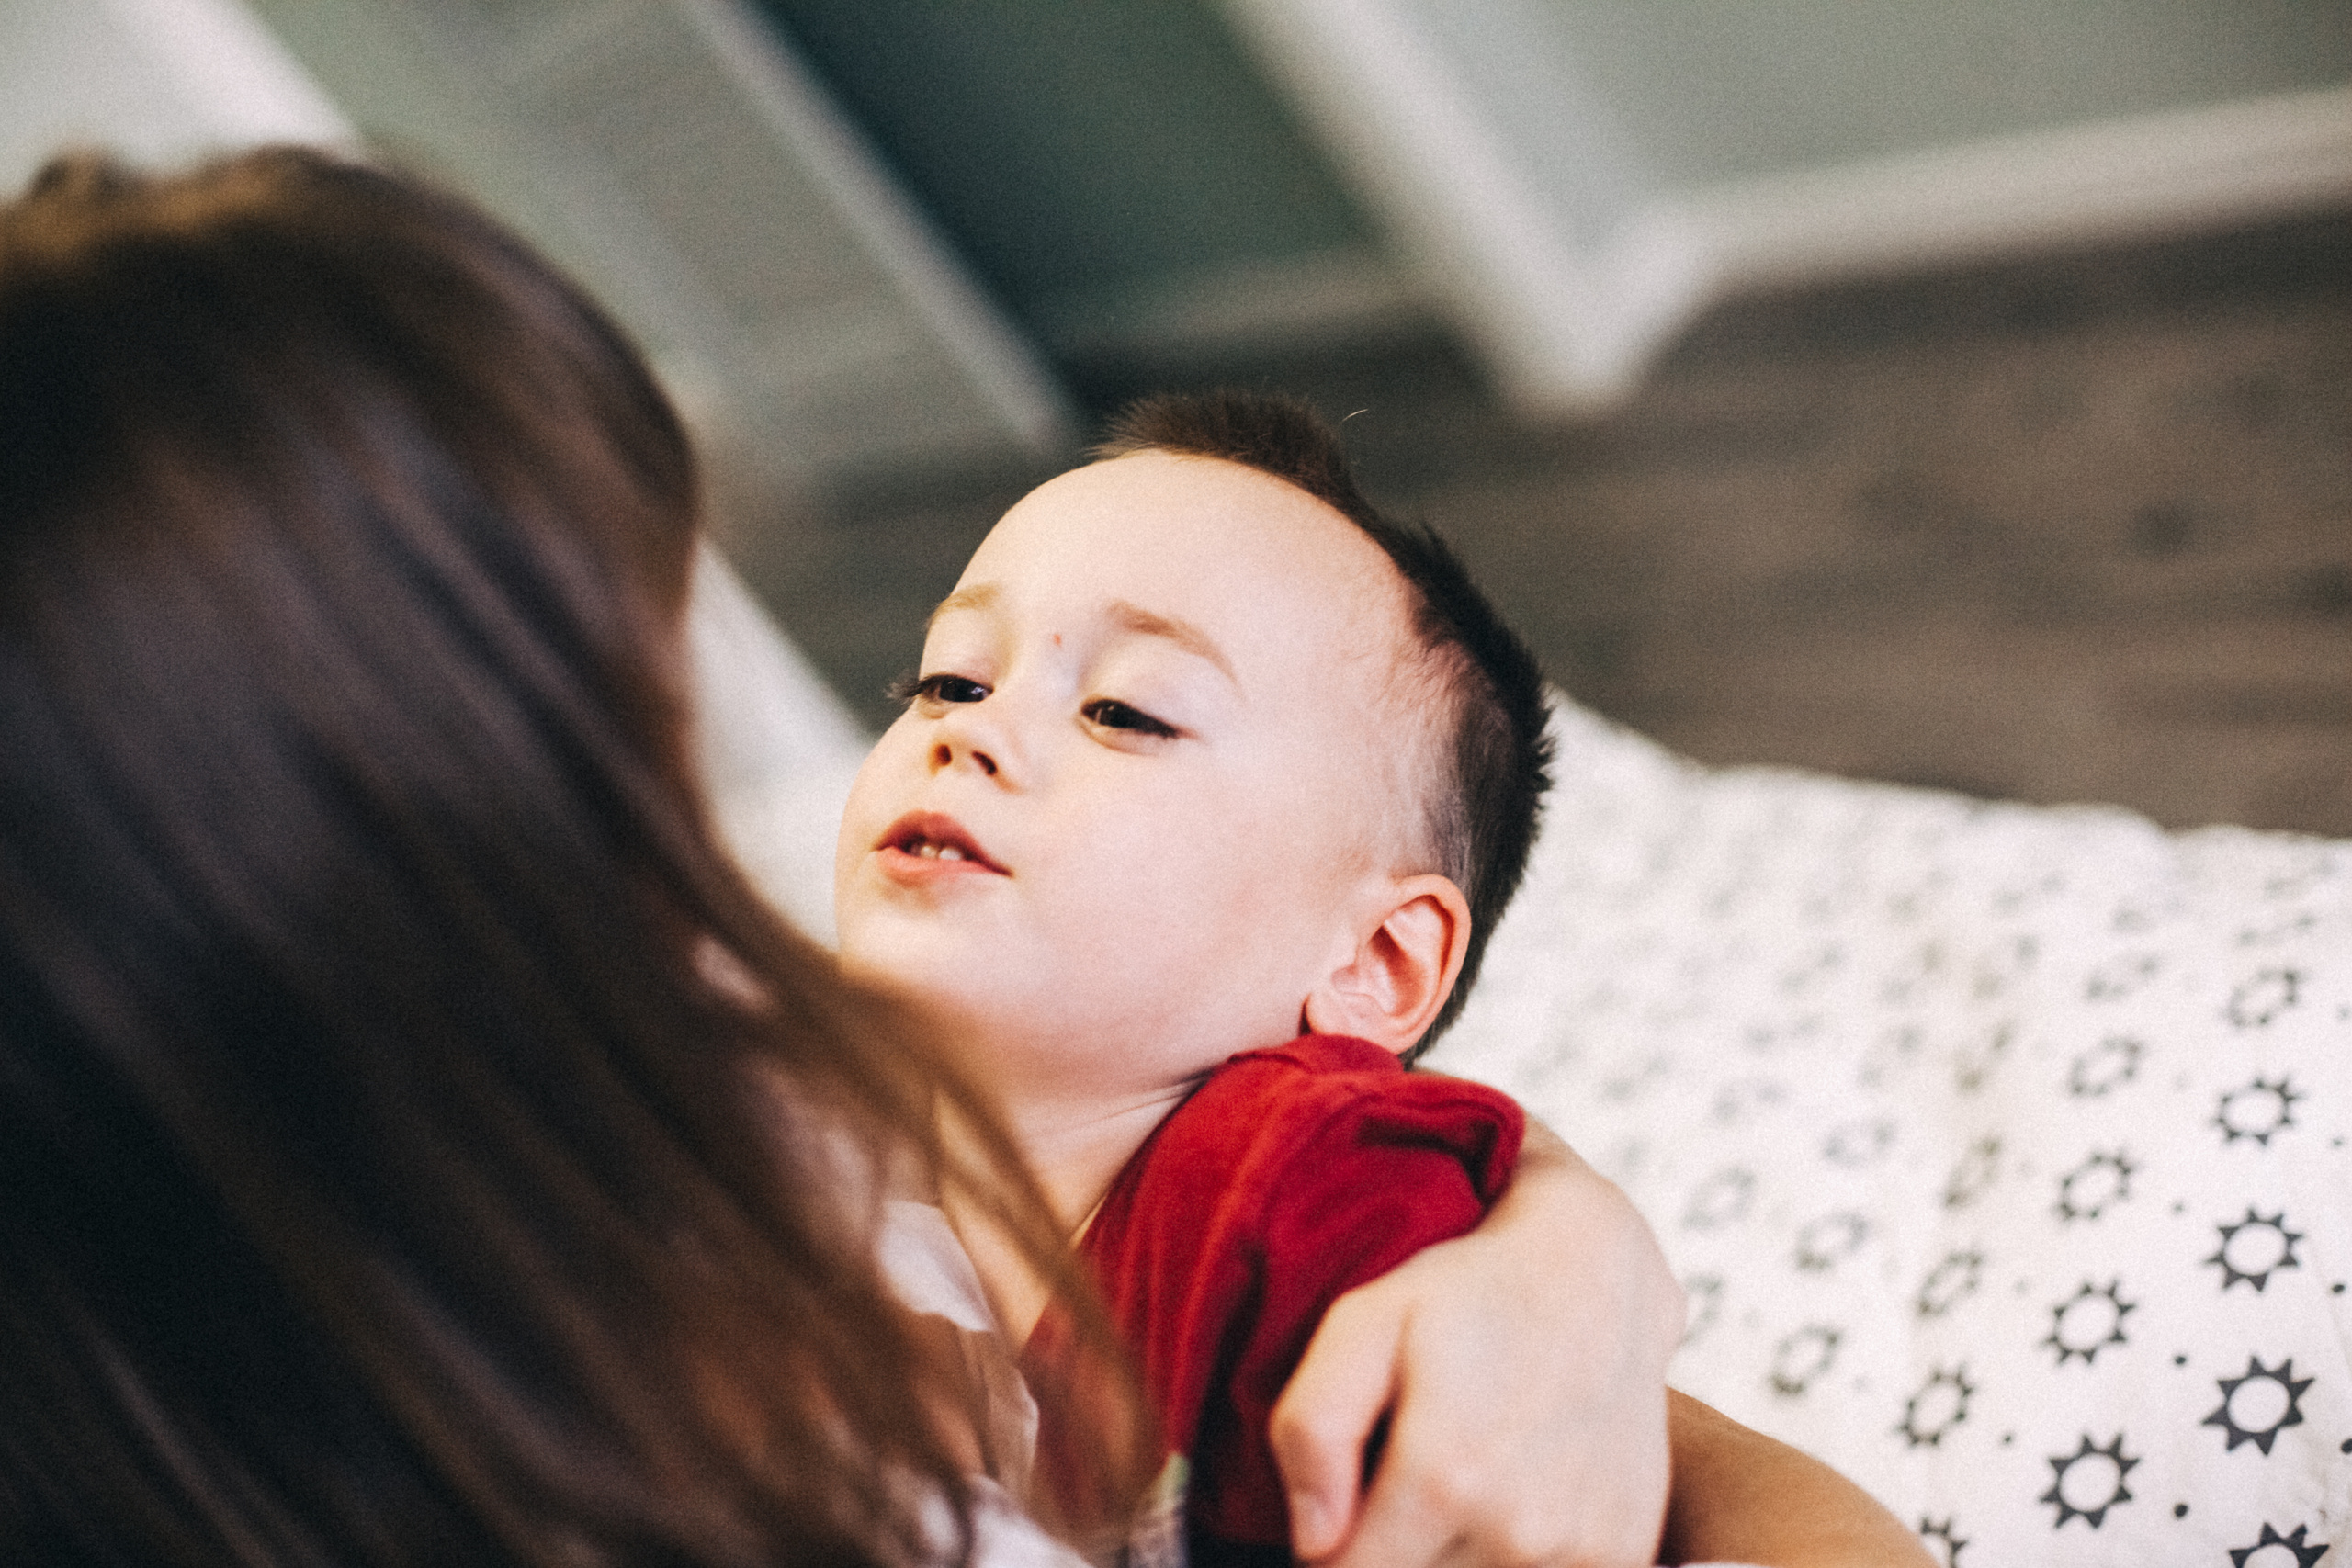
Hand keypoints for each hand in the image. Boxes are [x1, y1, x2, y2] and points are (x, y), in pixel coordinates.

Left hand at [1269, 1121, 1680, 1567]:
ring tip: (1461, 1477)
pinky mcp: (1620, 1552)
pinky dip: (1512, 1553)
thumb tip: (1312, 1540)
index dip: (1330, 1549)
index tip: (1342, 1506)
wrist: (1597, 1273)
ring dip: (1452, 1552)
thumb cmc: (1465, 1292)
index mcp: (1445, 1478)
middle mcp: (1519, 1531)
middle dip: (1393, 1549)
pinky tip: (1513, 1492)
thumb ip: (1311, 1429)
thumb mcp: (1362, 1322)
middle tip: (1405, 1476)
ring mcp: (1580, 1549)